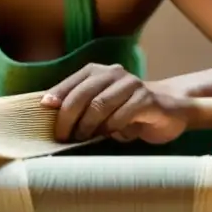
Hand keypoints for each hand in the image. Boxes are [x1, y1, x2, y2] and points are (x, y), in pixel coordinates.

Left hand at [40, 63, 188, 144]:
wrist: (167, 109)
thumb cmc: (125, 111)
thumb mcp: (99, 107)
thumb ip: (78, 107)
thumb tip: (49, 118)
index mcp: (96, 72)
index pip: (71, 84)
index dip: (56, 97)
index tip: (44, 113)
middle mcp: (113, 73)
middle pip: (83, 94)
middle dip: (68, 117)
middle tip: (62, 136)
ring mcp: (131, 85)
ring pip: (100, 104)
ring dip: (88, 125)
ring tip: (82, 138)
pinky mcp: (147, 99)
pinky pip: (122, 115)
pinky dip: (111, 128)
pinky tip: (110, 136)